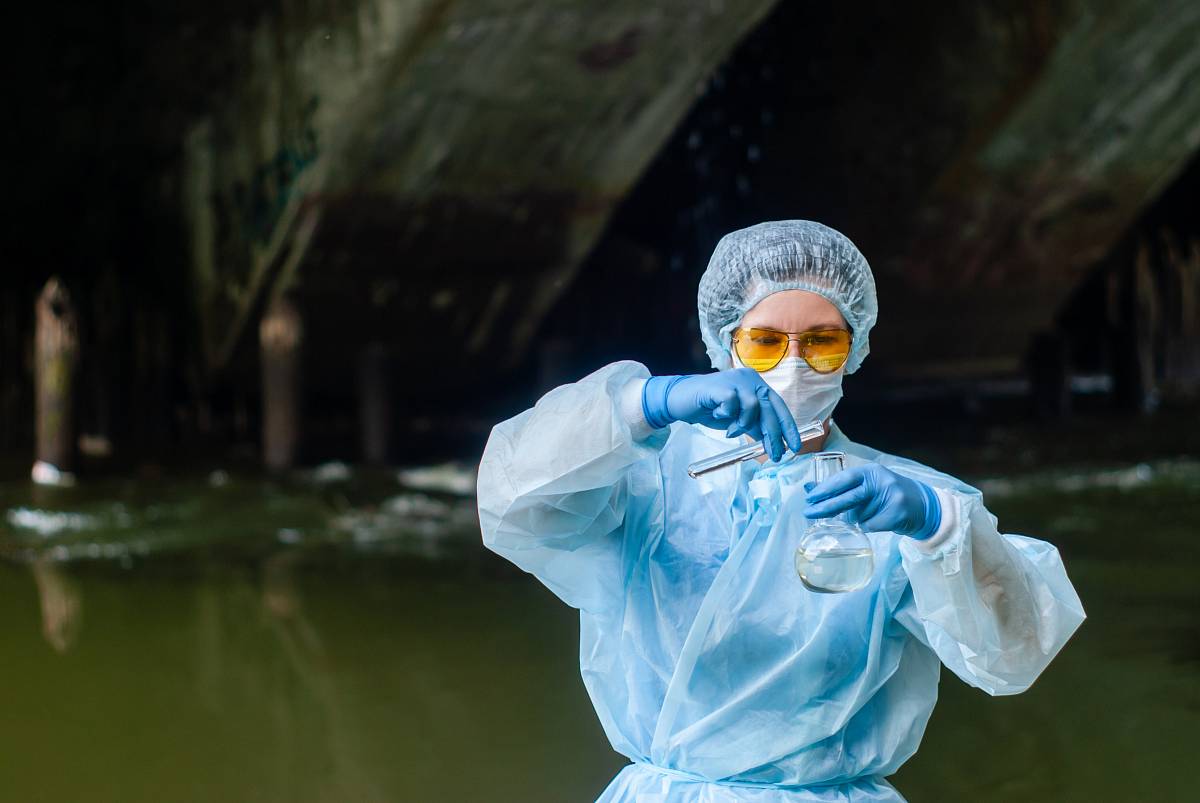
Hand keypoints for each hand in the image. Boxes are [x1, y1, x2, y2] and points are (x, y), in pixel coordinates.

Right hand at [642, 369, 802, 460]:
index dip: (788, 427)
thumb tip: (774, 442)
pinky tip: (717, 414)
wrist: (681, 400)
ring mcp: (736, 380)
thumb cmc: (711, 408)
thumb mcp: (737, 420)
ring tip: (731, 430)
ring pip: (753, 407)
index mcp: (757, 385)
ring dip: (743, 424)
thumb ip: (755, 426)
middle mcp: (750, 379)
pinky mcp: (721, 385)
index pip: (779, 406)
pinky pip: (733, 404)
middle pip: (769, 409)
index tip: (794, 446)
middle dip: (773, 435)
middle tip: (774, 454)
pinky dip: (727, 415)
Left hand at [803, 464, 940, 537]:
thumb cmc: (886, 494)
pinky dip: (867, 526)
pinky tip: (878, 520)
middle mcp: (881, 481)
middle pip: (848, 497)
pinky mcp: (896, 515)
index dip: (826, 488)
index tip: (810, 497)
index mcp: (871, 471)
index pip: (844, 478)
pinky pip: (869, 526)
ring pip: (858, 515)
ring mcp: (891, 498)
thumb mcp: (865, 485)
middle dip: (826, 507)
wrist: (921, 506)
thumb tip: (809, 488)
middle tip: (808, 512)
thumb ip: (840, 487)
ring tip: (866, 513)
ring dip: (854, 518)